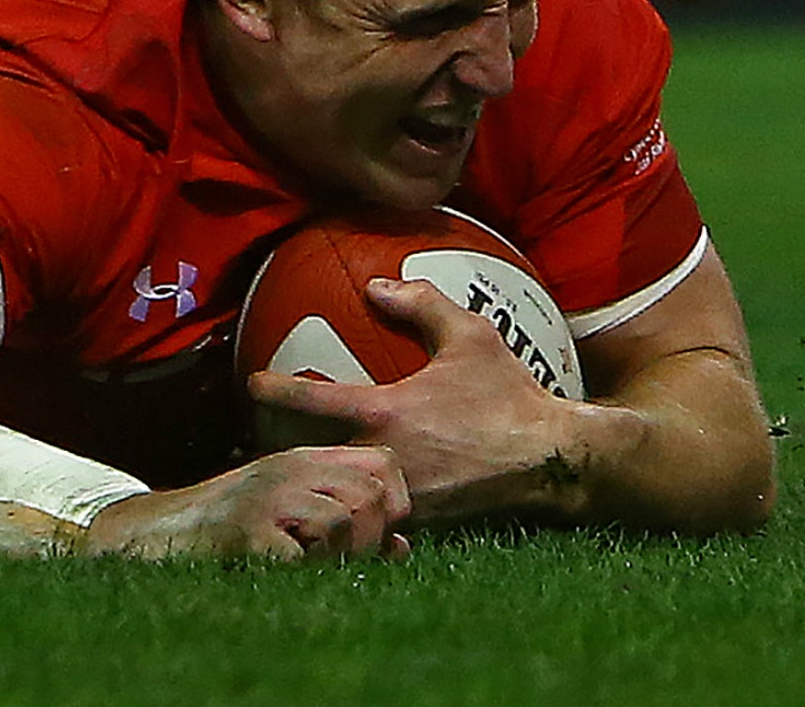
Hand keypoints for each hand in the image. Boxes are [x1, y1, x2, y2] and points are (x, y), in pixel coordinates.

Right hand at [88, 445, 410, 560]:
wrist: (159, 533)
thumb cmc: (231, 528)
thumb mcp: (290, 508)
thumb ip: (343, 516)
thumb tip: (401, 547)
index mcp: (303, 460)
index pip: (384, 464)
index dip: (394, 501)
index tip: (377, 529)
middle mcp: (289, 470)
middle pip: (372, 495)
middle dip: (371, 537)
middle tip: (341, 555)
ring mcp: (268, 499)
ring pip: (345, 522)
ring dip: (339, 556)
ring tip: (310, 562)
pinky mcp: (249, 534)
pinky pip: (306, 557)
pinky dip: (305, 573)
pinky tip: (284, 571)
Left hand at [249, 279, 582, 525]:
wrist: (556, 463)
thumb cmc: (511, 395)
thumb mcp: (471, 337)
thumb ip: (422, 304)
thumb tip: (378, 284)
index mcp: (383, 413)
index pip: (307, 401)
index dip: (270, 390)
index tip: (250, 382)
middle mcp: (381, 457)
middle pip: (303, 454)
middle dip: (272, 444)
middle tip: (253, 432)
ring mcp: (397, 495)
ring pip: (333, 489)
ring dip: (308, 478)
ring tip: (285, 466)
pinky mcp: (418, 521)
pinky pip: (370, 514)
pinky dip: (350, 506)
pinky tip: (339, 500)